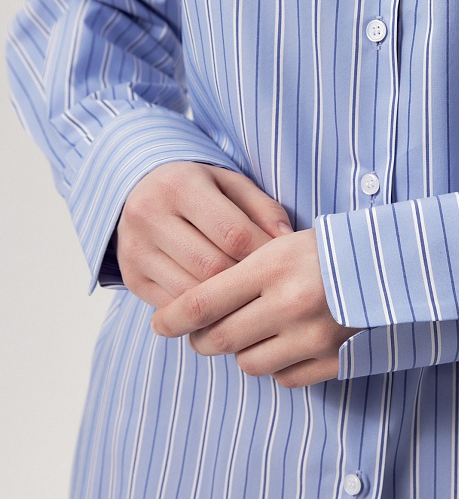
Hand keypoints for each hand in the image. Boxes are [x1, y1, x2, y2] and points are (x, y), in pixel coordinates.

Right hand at [115, 161, 292, 307]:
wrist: (140, 193)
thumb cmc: (200, 190)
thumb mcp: (232, 186)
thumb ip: (264, 210)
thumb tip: (287, 242)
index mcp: (179, 185)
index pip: (233, 233)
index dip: (265, 255)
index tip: (284, 265)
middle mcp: (148, 215)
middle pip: (211, 267)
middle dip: (246, 281)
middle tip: (268, 287)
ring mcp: (134, 250)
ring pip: (191, 294)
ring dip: (225, 303)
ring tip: (249, 299)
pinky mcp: (131, 278)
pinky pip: (173, 307)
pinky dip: (202, 313)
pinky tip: (222, 307)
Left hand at [149, 229, 360, 387]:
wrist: (399, 265)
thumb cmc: (333, 250)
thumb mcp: (285, 244)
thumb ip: (244, 272)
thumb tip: (195, 307)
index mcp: (274, 266)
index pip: (203, 302)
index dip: (173, 318)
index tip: (160, 324)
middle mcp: (291, 304)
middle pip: (219, 339)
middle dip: (202, 340)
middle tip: (202, 334)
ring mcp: (314, 336)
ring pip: (250, 364)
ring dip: (243, 353)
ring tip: (254, 335)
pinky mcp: (335, 360)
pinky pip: (286, 378)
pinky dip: (279, 367)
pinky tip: (287, 346)